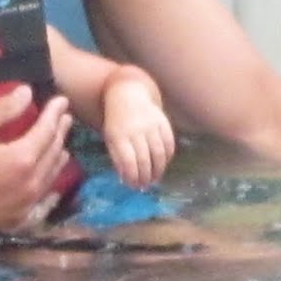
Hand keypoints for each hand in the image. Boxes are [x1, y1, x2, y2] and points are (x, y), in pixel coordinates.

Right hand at [0, 90, 72, 242]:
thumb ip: (2, 110)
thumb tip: (27, 93)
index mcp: (22, 159)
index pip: (47, 131)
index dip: (55, 113)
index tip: (62, 100)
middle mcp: (31, 183)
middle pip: (53, 152)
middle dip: (60, 132)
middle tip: (65, 117)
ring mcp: (26, 204)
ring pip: (51, 175)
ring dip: (58, 156)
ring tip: (61, 143)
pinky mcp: (18, 218)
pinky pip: (42, 196)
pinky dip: (48, 180)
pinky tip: (48, 177)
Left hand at [102, 68, 175, 189]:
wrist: (128, 95)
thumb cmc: (117, 122)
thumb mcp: (111, 138)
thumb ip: (117, 158)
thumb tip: (126, 179)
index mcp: (119, 135)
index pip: (129, 162)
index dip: (132, 177)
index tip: (133, 185)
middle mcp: (136, 130)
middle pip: (145, 159)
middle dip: (146, 177)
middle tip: (145, 186)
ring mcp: (151, 125)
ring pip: (159, 153)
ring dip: (158, 170)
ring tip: (155, 178)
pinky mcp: (163, 121)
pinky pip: (169, 143)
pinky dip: (168, 157)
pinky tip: (163, 164)